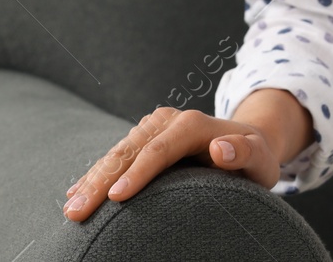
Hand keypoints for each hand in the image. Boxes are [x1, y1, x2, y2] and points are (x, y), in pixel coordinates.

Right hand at [62, 106, 280, 222]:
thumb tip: (221, 148)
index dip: (137, 173)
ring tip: (71, 207)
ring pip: (116, 152)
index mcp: (191, 125)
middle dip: (101, 181)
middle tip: (78, 211)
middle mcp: (167, 121)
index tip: (117, 198)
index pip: (158, 151)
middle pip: (128, 150)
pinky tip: (76, 191)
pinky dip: (96, 174)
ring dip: (92, 180)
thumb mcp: (261, 157)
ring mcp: (152, 128)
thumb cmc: (255, 157)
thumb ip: (245, 151)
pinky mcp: (144, 137)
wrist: (248, 140)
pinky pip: (116, 155)